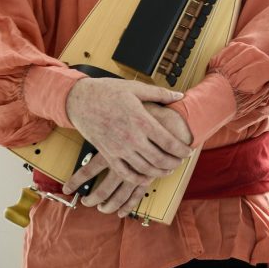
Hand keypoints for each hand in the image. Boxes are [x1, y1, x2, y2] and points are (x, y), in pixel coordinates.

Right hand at [66, 104, 193, 215]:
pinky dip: (139, 179)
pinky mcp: (108, 155)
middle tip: (181, 161)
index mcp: (141, 121)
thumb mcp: (135, 88)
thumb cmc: (107, 92)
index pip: (169, 142)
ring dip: (160, 171)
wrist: (79, 100)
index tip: (189, 151)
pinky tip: (147, 177)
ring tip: (168, 168)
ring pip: (145, 169)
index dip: (182, 150)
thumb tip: (179, 96)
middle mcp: (131, 138)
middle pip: (160, 159)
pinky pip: (125, 173)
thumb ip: (160, 94)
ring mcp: (119, 149)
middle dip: (175, 162)